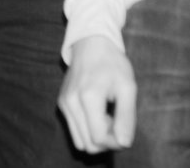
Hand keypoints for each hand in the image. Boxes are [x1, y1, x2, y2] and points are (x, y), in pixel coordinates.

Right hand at [57, 35, 136, 153]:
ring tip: (106, 117)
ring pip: (79, 141)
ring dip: (96, 137)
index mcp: (88, 97)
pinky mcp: (61, 103)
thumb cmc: (112, 63)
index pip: (99, 139)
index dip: (115, 142)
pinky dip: (88, 129)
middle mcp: (70, 103)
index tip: (124, 129)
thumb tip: (123, 143)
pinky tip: (97, 112)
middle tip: (116, 121)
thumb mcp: (127, 87)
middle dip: (106, 141)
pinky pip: (74, 130)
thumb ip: (127, 117)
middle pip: (88, 145)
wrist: (91, 44)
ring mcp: (63, 103)